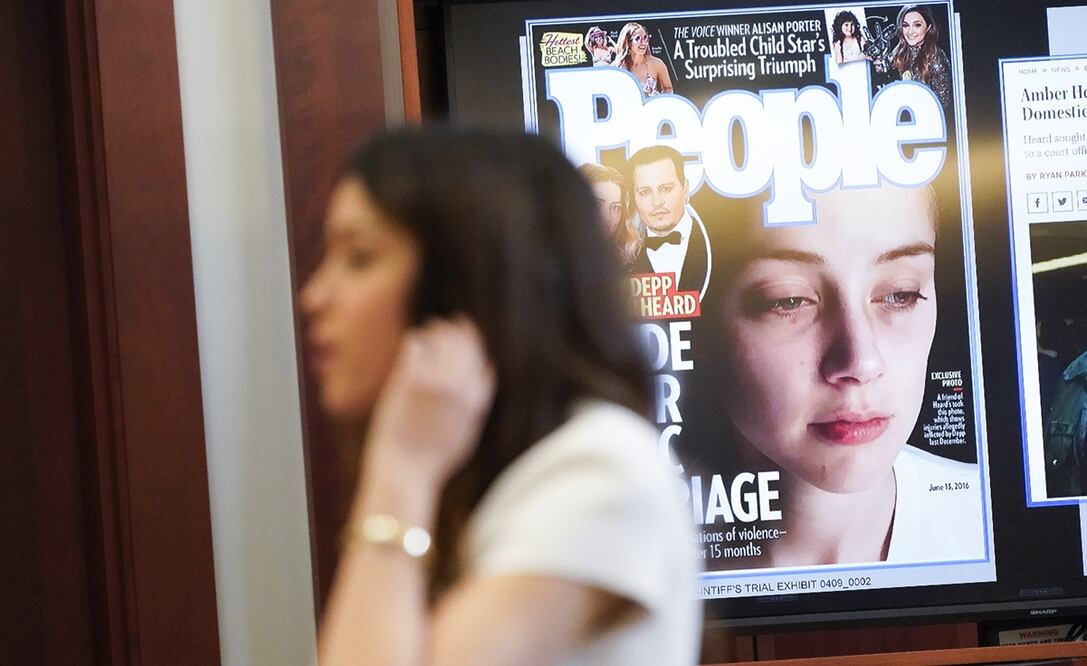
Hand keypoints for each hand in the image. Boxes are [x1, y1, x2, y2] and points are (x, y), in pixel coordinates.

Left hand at [362, 316, 495, 497]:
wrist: (405, 470)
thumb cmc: (436, 457)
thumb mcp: (469, 431)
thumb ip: (480, 401)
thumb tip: (489, 369)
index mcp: (475, 400)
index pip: (479, 356)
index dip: (474, 339)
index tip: (468, 331)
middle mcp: (458, 389)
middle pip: (462, 343)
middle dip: (456, 329)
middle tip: (447, 323)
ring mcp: (434, 384)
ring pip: (441, 340)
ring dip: (436, 331)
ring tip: (431, 328)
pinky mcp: (409, 383)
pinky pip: (416, 347)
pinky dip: (417, 340)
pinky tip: (414, 341)